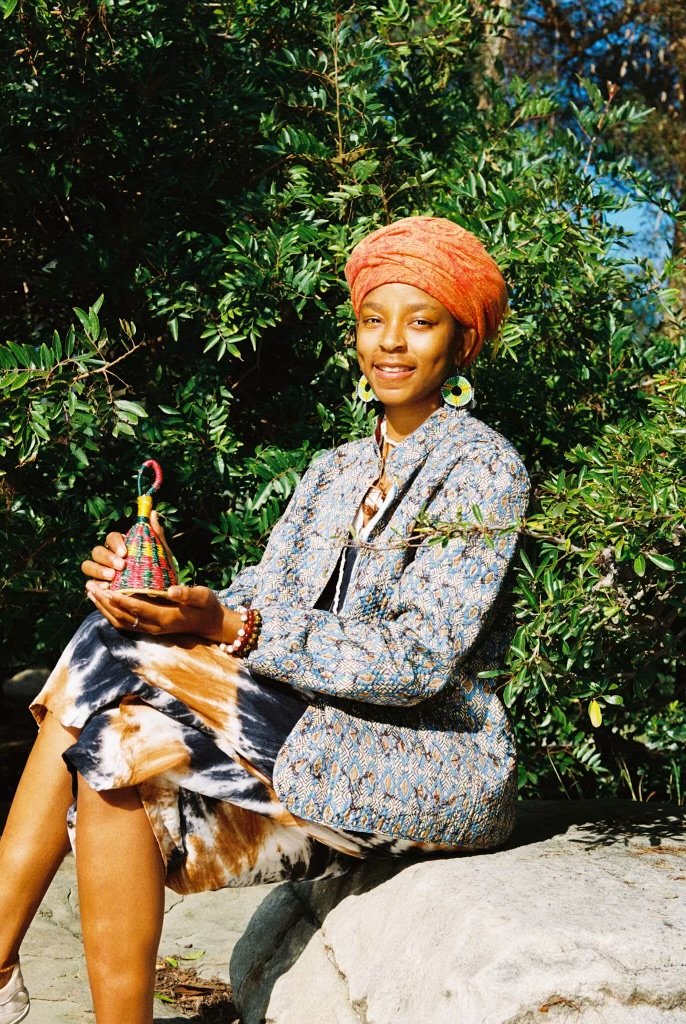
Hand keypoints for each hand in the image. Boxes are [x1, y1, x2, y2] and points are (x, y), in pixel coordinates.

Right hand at [81, 510, 170, 589]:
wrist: (157, 594)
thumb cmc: (158, 571)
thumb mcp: (160, 553)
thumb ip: (155, 534)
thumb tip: (153, 513)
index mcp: (120, 546)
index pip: (111, 537)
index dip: (115, 543)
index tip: (125, 553)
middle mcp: (107, 557)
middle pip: (97, 551)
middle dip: (107, 558)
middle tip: (120, 567)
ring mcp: (100, 571)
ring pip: (88, 565)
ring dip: (98, 570)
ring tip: (112, 578)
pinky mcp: (98, 586)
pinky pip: (90, 583)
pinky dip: (95, 585)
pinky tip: (106, 589)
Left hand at [85, 581, 238, 641]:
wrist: (209, 623)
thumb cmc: (206, 605)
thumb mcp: (203, 596)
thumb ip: (188, 593)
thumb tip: (171, 589)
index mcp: (167, 618)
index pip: (138, 609)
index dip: (121, 600)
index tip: (106, 589)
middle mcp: (155, 627)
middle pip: (123, 617)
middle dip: (105, 603)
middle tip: (91, 587)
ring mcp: (150, 630)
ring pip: (120, 622)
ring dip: (103, 609)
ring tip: (91, 592)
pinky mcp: (148, 629)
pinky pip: (124, 623)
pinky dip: (110, 613)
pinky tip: (102, 601)